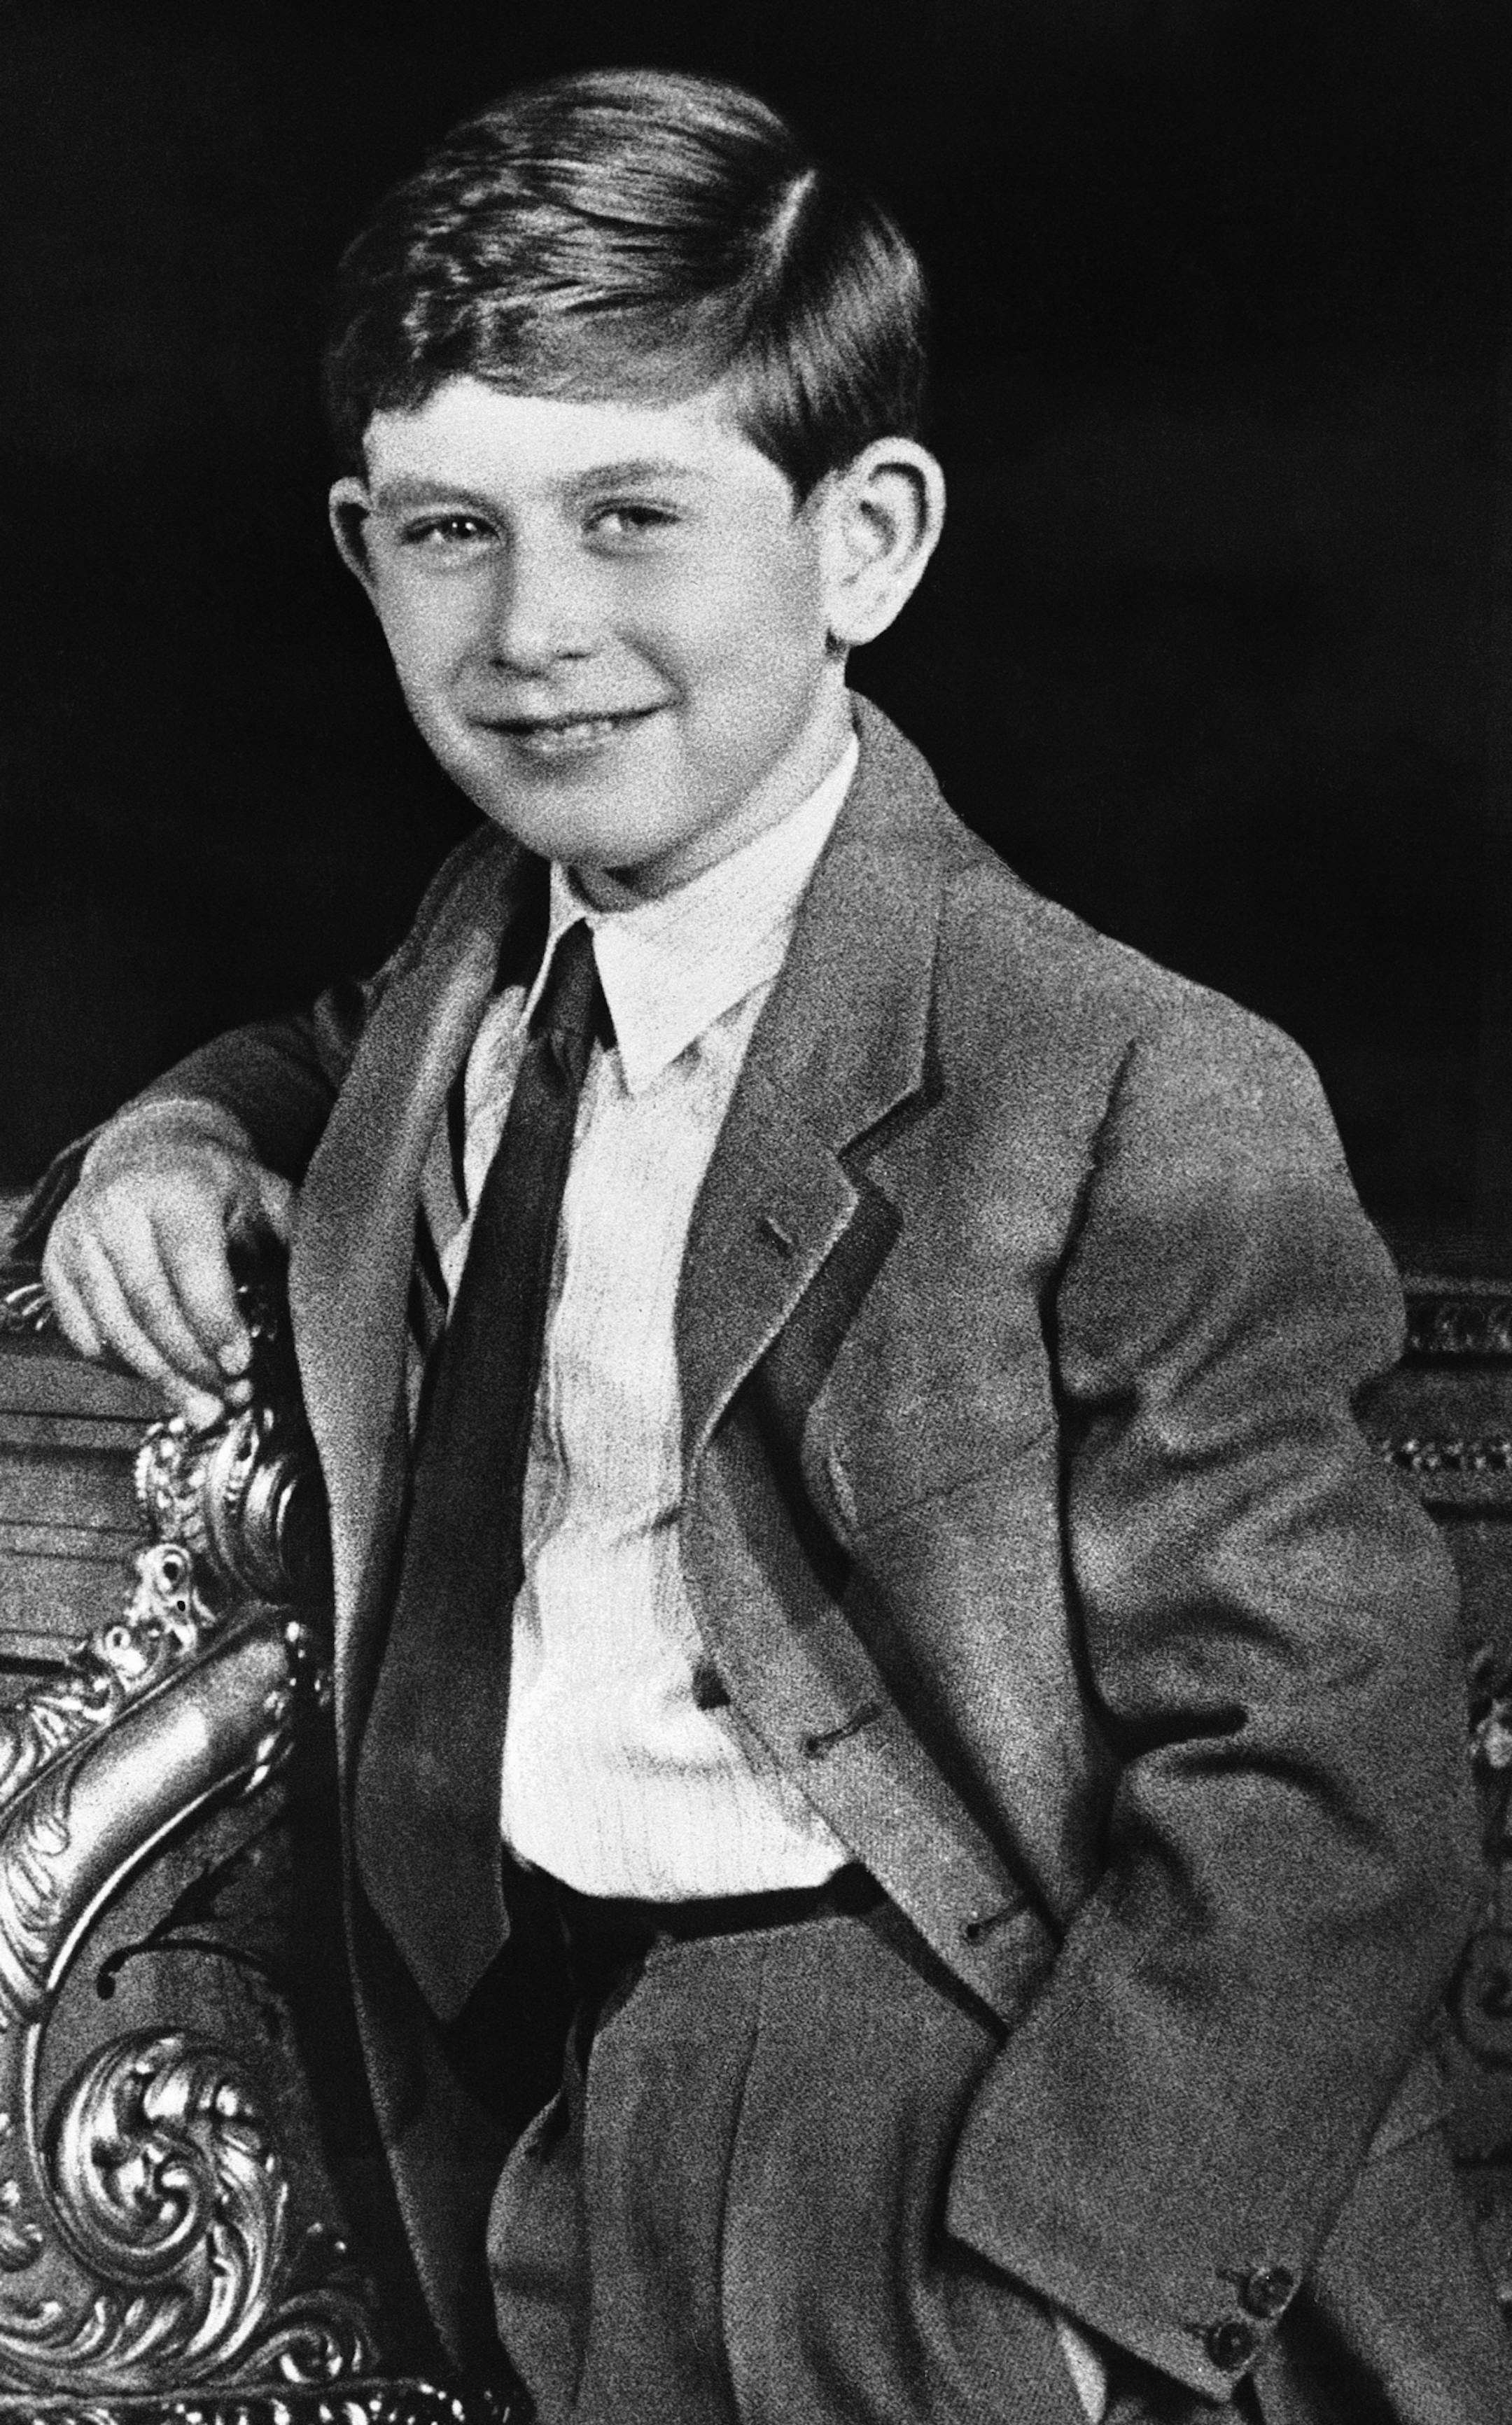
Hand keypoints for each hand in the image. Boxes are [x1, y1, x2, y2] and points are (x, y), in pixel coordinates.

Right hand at [42, 1101, 294, 1427]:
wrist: (147, 1154)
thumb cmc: (219, 1187)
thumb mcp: (266, 1197)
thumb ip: (300, 1238)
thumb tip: (342, 1295)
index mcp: (177, 1188)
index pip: (192, 1265)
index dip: (216, 1321)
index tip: (242, 1365)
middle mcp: (116, 1209)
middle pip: (150, 1306)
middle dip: (192, 1364)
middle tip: (230, 1401)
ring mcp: (77, 1237)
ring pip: (113, 1328)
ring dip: (160, 1380)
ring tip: (203, 1410)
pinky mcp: (54, 1264)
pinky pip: (84, 1334)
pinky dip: (124, 1366)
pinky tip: (163, 1380)